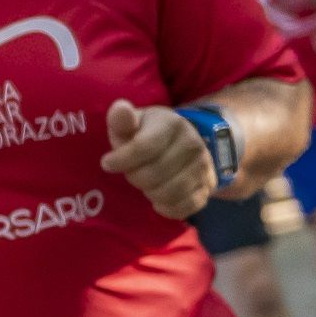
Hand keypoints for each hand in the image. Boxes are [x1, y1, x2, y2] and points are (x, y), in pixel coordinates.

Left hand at [101, 100, 217, 218]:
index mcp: (172, 124)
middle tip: (132, 171)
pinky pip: (185, 207)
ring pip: (168, 193)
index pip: (143, 148)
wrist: (182, 144)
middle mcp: (193, 144)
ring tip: (146, 183)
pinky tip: (158, 200)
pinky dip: (167, 208)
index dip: (120, 160)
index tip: (107, 163)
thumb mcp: (132, 122)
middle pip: (152, 175)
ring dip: (149, 193)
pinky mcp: (208, 186)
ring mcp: (203, 167)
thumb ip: (122, 119)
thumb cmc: (146, 134)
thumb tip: (120, 108)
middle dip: (134, 176)